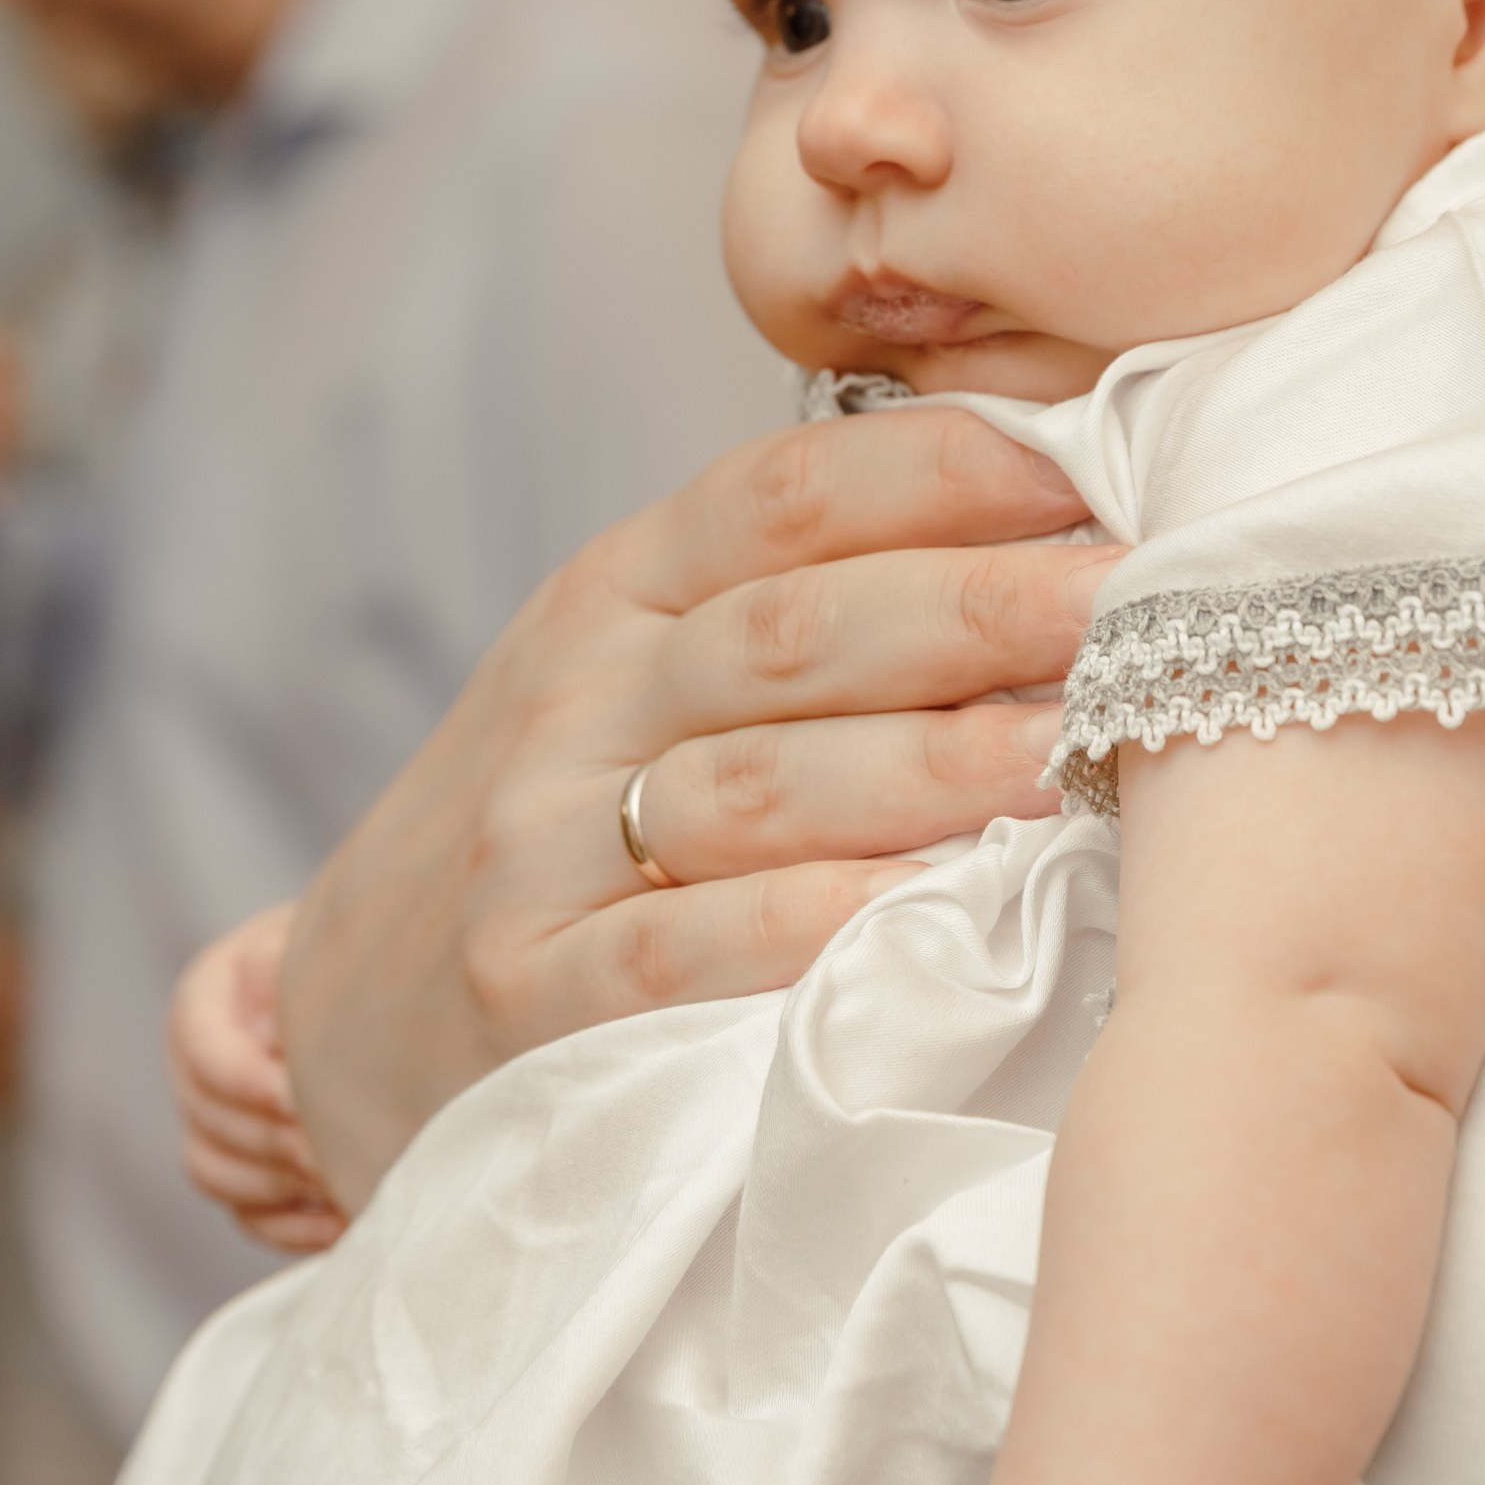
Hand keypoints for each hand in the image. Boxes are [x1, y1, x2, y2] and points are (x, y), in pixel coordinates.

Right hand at [171, 906, 344, 1251]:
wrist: (366, 980)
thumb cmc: (346, 957)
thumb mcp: (321, 943)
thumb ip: (302, 974)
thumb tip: (304, 1024)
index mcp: (206, 997)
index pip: (202, 1050)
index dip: (248, 1083)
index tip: (300, 1100)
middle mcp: (196, 1064)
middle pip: (205, 1119)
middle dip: (273, 1140)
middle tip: (335, 1150)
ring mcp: (212, 1122)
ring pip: (212, 1171)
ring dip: (277, 1184)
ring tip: (341, 1180)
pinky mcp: (242, 1170)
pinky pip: (245, 1214)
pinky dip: (290, 1227)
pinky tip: (341, 1220)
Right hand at [279, 407, 1122, 1212]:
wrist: (350, 1010)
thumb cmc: (571, 820)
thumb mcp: (640, 672)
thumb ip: (797, 597)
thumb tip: (1058, 520)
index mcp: (619, 594)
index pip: (780, 498)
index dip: (938, 474)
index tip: (1090, 475)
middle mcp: (576, 700)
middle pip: (793, 632)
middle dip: (978, 608)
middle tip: (1134, 606)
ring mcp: (541, 850)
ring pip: (754, 786)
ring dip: (926, 767)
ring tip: (1071, 754)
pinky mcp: (530, 999)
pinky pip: (680, 956)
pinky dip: (803, 930)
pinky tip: (920, 911)